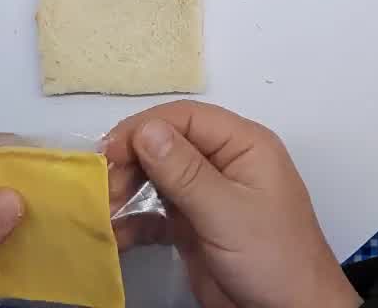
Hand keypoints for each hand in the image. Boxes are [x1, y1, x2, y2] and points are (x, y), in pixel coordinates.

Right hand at [105, 101, 360, 307]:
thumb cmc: (273, 259)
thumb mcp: (226, 212)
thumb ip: (185, 171)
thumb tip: (146, 129)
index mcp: (244, 145)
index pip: (186, 118)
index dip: (144, 128)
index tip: (109, 153)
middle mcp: (225, 162)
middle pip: (168, 143)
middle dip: (132, 160)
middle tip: (104, 187)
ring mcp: (209, 195)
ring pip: (158, 176)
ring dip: (128, 188)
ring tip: (106, 209)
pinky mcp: (195, 226)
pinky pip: (157, 213)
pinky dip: (135, 221)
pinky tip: (116, 234)